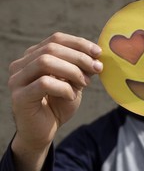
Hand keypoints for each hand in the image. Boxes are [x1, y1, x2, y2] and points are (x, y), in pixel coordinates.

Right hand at [8, 32, 102, 149]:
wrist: (44, 131)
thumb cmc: (59, 104)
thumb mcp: (74, 83)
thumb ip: (81, 68)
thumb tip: (96, 55)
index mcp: (34, 56)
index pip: (56, 39)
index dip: (79, 43)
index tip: (98, 52)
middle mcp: (22, 64)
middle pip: (52, 48)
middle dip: (79, 57)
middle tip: (97, 68)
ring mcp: (18, 80)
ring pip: (45, 62)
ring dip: (72, 71)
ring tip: (85, 83)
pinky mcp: (19, 96)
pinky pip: (44, 83)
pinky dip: (64, 88)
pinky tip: (71, 96)